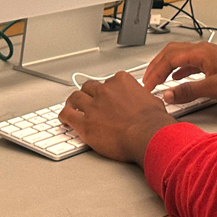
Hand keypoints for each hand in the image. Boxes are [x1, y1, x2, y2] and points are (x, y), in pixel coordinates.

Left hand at [59, 71, 175, 164]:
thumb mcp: (152, 101)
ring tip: (71, 106)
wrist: (147, 135)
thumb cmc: (152, 122)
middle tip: (87, 100)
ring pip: (75, 98)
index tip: (107, 96)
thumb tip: (144, 101)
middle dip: (88, 93)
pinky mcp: (84, 123)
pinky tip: (65, 119)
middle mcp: (105, 91)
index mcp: (121, 82)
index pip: (108, 81)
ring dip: (73, 102)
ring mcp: (93, 106)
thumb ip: (142, 97)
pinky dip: (64, 116)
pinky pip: (67, 115)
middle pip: (89, 87)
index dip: (106, 90)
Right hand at [141, 42, 216, 106]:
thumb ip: (188, 91)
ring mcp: (209, 58)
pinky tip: (178, 80)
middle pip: (172, 53)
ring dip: (167, 68)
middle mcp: (204, 51)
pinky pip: (190, 64)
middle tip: (147, 80)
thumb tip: (168, 93)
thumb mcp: (213, 88)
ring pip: (181, 58)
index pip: (170, 58)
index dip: (155, 71)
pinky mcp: (214, 66)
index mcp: (201, 52)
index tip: (147, 84)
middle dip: (157, 66)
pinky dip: (179, 71)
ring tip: (157, 80)